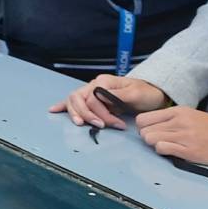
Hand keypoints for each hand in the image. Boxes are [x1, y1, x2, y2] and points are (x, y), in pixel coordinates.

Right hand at [50, 75, 167, 129]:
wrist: (153, 92)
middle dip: (87, 115)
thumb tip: (100, 97)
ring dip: (76, 113)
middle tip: (100, 126)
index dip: (101, 113)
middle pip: (78, 99)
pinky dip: (63, 106)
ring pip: (73, 100)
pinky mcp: (92, 99)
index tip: (116, 125)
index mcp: (103, 82)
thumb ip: (117, 94)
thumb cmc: (146, 93)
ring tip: (82, 124)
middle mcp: (94, 85)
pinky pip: (73, 101)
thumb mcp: (136, 93)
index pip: (92, 98)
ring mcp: (91, 91)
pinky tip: (54, 110)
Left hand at [136, 108, 207, 170]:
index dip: (145, 128)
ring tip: (170, 148)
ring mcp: (184, 136)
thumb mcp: (195, 117)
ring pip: (149, 139)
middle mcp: (179, 121)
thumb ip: (174, 120)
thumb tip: (153, 128)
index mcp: (179, 111)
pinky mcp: (190, 151)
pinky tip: (176, 153)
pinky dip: (164, 153)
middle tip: (162, 143)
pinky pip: (161, 149)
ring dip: (155, 145)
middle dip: (149, 138)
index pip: (143, 118)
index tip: (153, 133)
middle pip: (143, 130)